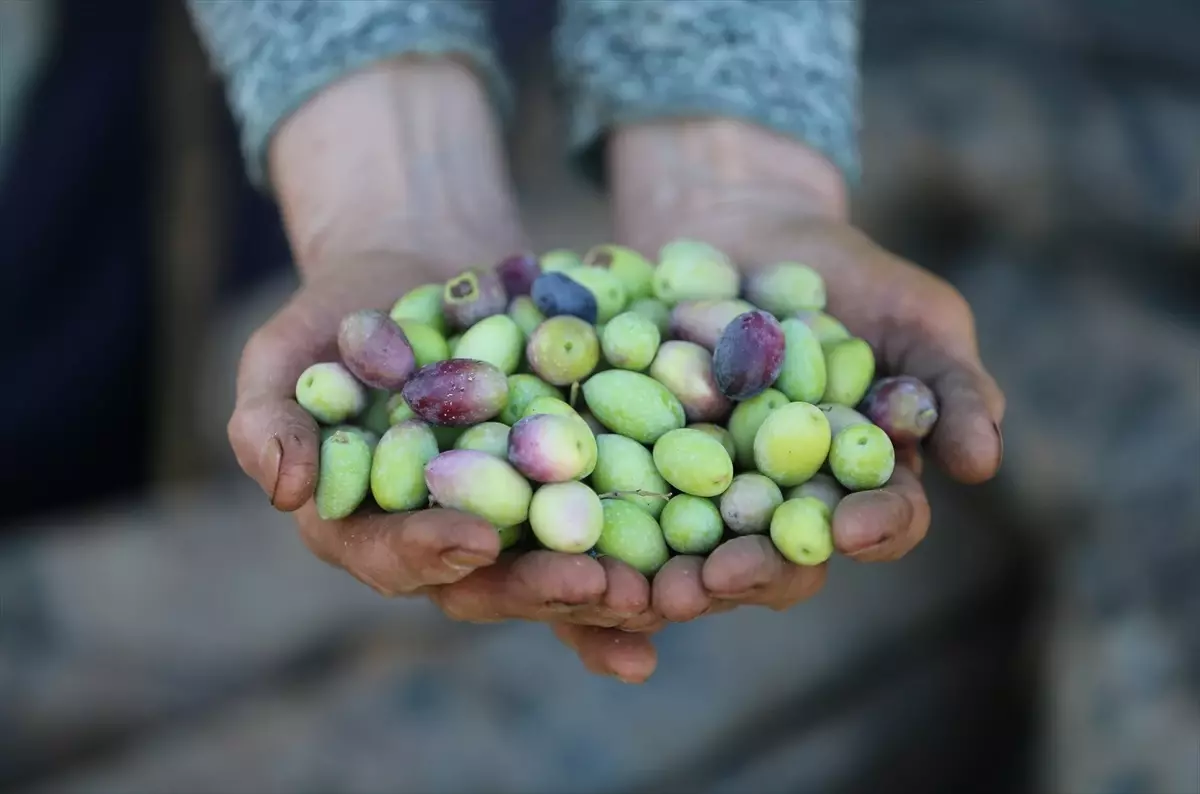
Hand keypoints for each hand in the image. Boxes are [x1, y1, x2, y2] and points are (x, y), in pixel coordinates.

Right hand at [228, 59, 658, 659]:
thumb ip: (266, 418)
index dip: (429, 554)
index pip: (391, 557)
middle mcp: (444, 541)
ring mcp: (511, 522)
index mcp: (368, 527)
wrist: (419, 270)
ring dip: (604, 593)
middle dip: (537, 590)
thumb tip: (283, 489)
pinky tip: (691, 575)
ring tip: (654, 595)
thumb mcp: (284, 352)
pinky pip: (607, 529)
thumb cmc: (337, 314)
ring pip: (554, 574)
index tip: (474, 537)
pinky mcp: (567, 490)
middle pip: (487, 586)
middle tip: (590, 583)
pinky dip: (644, 555)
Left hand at [548, 119, 1006, 677]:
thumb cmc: (842, 273)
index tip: (851, 529)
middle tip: (718, 584)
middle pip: (776, 560)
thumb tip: (984, 463)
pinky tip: (578, 542)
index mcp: (858, 481)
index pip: (878, 522)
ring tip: (645, 588)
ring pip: (695, 551)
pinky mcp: (635, 468)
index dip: (869, 531)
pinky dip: (604, 526)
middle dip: (751, 575)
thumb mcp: (912, 312)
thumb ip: (950, 382)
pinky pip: (619, 505)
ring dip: (671, 576)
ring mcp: (706, 492)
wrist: (736, 225)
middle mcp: (782, 503)